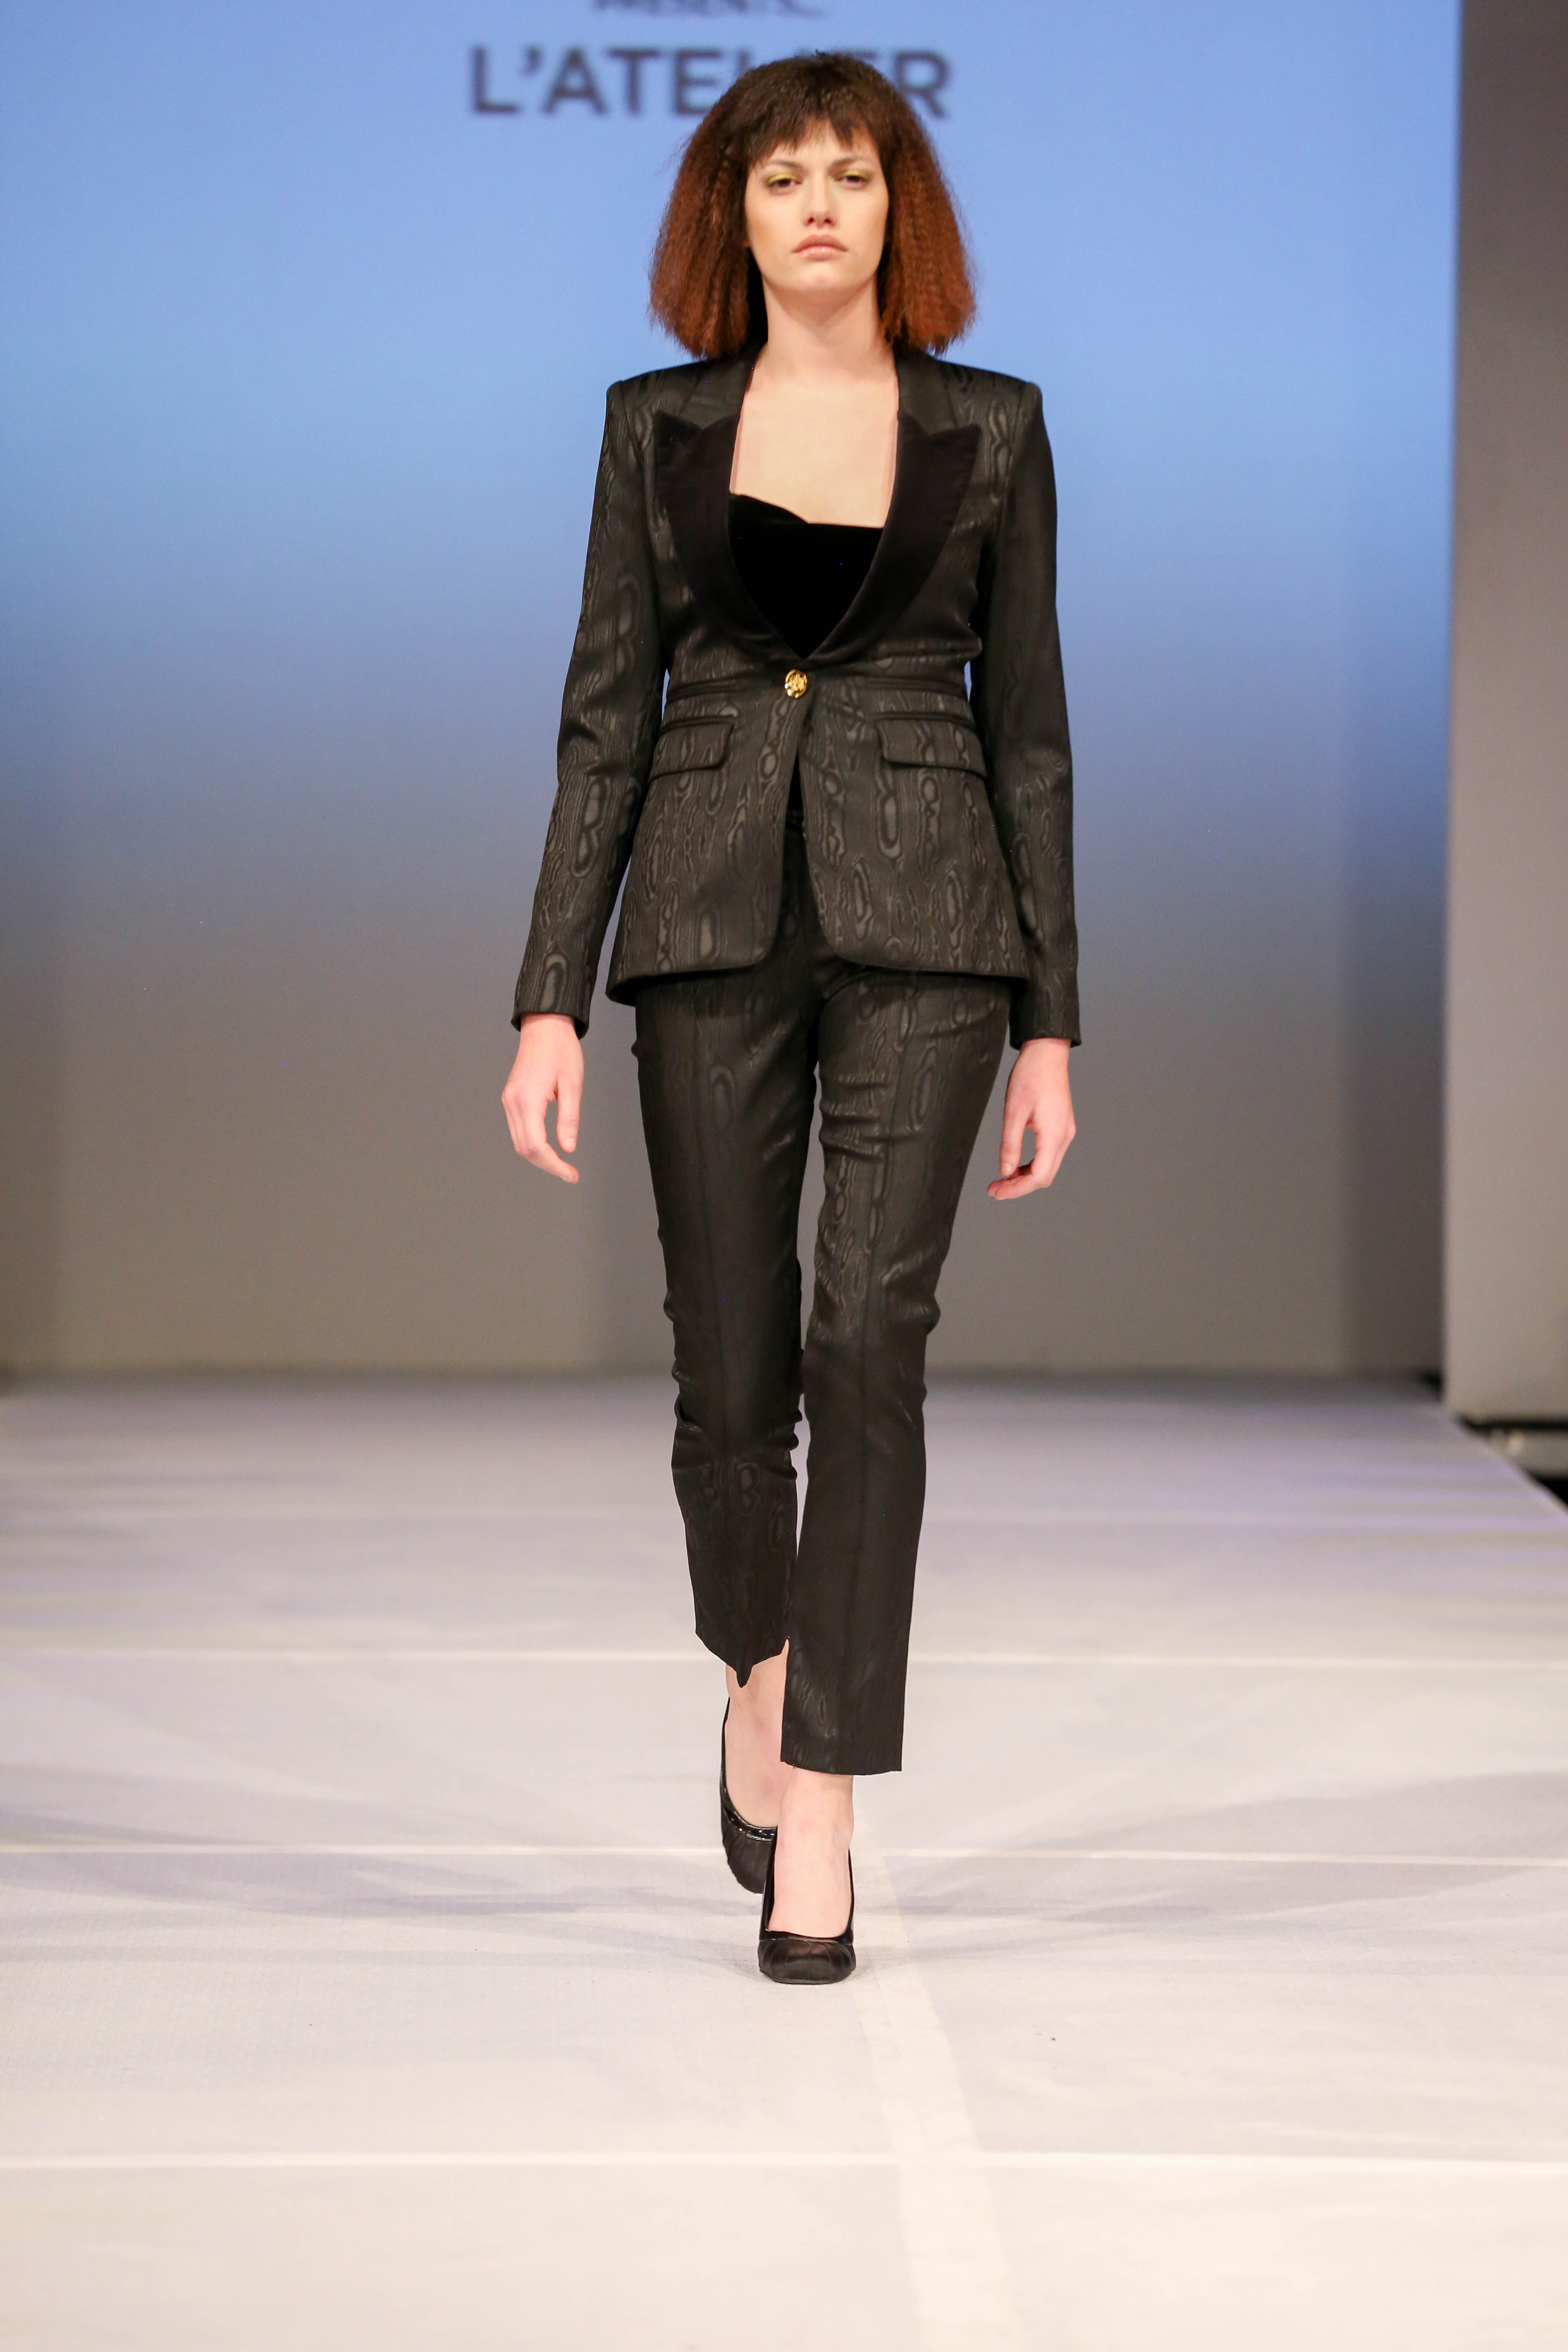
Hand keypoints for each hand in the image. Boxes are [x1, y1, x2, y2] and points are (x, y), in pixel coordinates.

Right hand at [501, 1014, 583, 1183]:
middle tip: (569, 1173)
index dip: (553, 1165)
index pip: (536, 1146)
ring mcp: (509, 1100)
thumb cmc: (561, 1050)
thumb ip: (569, 1119)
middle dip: (547, 1165)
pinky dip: (532, 1143)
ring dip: (538, 1156)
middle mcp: (513, 1102)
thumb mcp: (573, 1084)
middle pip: (524, 1149)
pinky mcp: (511, 1098)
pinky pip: (518, 1129)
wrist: (544, 1026)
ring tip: (561, 1163)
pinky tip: (548, 1146)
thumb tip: (567, 1148)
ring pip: (519, 1141)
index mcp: (528, 1100)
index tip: (571, 1174)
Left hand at [988, 1036, 1074, 1200]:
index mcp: (1054, 1135)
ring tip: (1003, 1178)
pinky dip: (1033, 1163)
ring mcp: (1065, 1132)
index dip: (1016, 1189)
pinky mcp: (1061, 1126)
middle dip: (1020, 1186)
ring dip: (1026, 1176)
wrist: (1047, 1053)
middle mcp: (1064, 1137)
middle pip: (1045, 1176)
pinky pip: (1049, 1154)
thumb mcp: (1014, 1112)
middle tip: (995, 1188)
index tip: (996, 1191)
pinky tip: (1017, 1163)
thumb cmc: (1030, 1076)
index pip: (1038, 1177)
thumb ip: (1010, 1145)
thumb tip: (1005, 1172)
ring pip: (1048, 1167)